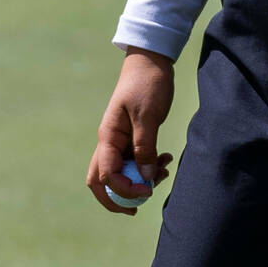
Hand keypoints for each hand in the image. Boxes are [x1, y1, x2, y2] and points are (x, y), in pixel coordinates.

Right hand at [86, 47, 175, 215]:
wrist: (151, 60)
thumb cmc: (147, 83)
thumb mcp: (147, 115)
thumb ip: (144, 147)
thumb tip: (145, 177)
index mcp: (108, 136)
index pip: (106, 176)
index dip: (124, 189)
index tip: (147, 190)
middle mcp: (110, 141)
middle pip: (101, 181)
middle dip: (117, 198)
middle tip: (138, 206)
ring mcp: (121, 140)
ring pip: (122, 172)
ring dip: (140, 180)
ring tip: (164, 172)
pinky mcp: (133, 136)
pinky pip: (135, 161)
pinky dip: (149, 166)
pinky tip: (166, 159)